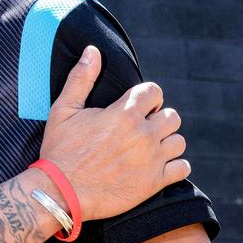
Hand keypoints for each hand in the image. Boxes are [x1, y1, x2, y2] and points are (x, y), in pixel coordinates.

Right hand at [38, 46, 188, 219]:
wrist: (60, 192)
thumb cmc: (60, 150)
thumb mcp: (63, 110)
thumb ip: (81, 78)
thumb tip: (93, 50)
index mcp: (123, 114)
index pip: (153, 92)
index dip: (146, 97)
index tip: (136, 107)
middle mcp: (143, 134)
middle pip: (172, 116)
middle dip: (158, 119)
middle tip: (141, 129)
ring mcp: (151, 160)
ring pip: (178, 141)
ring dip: (167, 142)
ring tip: (149, 148)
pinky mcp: (154, 183)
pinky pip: (183, 168)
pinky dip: (175, 166)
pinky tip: (158, 166)